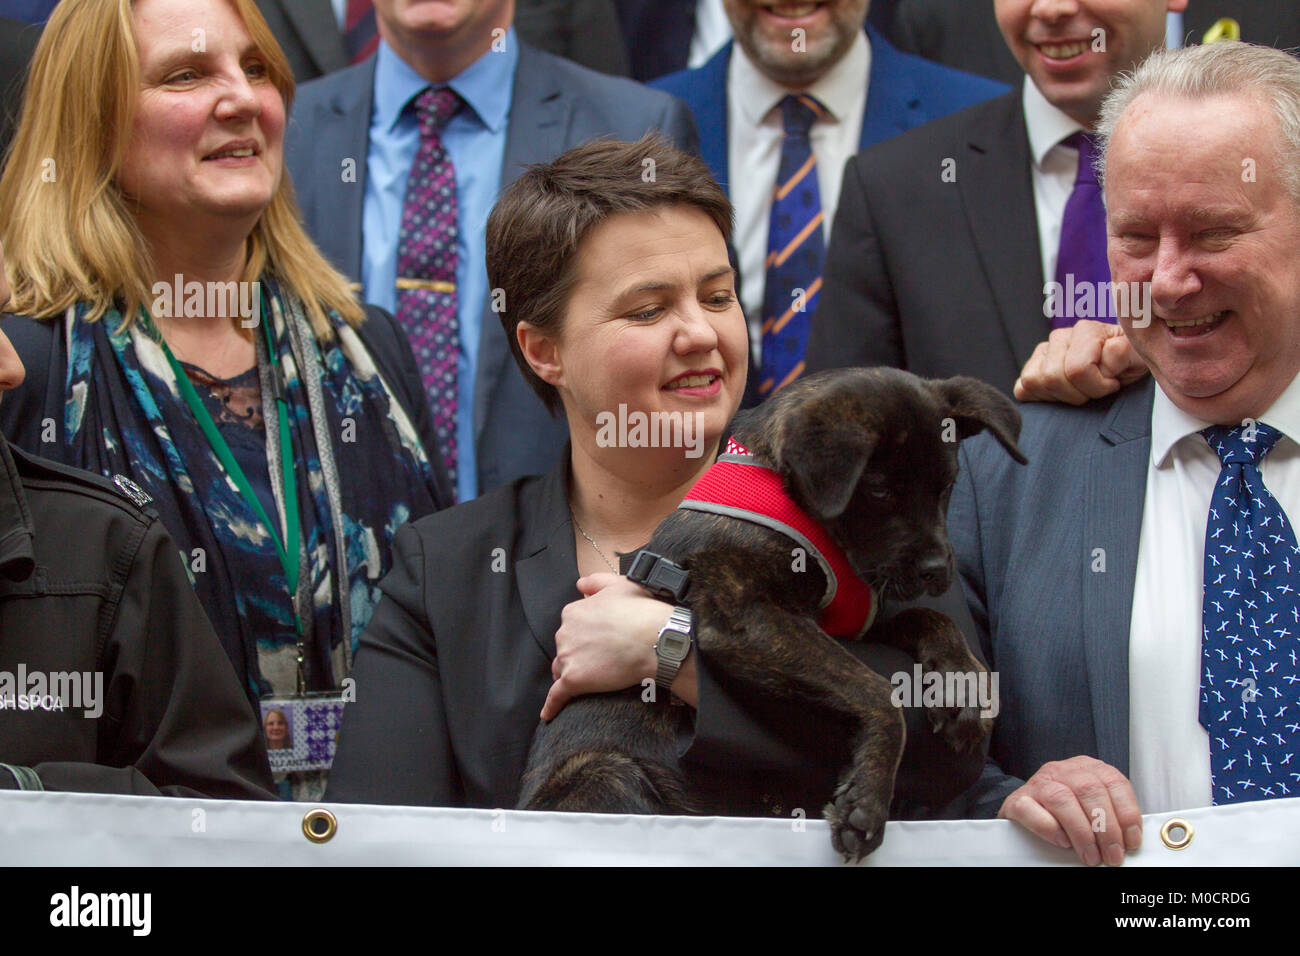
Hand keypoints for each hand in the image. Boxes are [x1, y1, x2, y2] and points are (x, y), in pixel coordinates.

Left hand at [540, 573, 674, 720]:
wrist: (654, 639)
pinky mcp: (573, 680)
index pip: (571, 627)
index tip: (600, 641)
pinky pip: (557, 696)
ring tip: (590, 680)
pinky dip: (552, 705)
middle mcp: (564, 633)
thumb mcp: (619, 584)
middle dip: (578, 654)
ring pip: (562, 669)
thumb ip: (596, 581)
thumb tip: (580, 585)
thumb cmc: (641, 611)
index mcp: (573, 612)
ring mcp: (568, 657)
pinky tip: (548, 714)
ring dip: (572, 674)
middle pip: (565, 648)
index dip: (585, 635)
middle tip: (602, 659)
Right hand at [997, 756, 1141, 865]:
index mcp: (1086, 768)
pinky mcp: (1018, 800)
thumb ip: (1108, 814)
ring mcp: (1038, 783)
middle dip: (1106, 828)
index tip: (1131, 841)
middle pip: (1089, 790)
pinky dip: (1050, 828)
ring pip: (1062, 799)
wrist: (1024, 809)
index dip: (1127, 813)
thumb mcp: (1091, 806)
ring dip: (1082, 833)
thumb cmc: (1063, 812)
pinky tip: (1062, 841)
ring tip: (1090, 855)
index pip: (1113, 781)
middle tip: (1112, 855)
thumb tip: (1128, 841)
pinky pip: (1031, 810)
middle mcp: (1062, 771)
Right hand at [1014, 321, 1147, 404]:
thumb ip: (1124, 352)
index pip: (1077, 369)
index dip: (1098, 387)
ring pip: (1034, 381)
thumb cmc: (1129, 365)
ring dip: (1061, 396)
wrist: (1123, 370)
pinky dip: (1041, 398)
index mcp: (1086, 330)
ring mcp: (1042, 353)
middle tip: (1096, 392)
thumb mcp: (1138, 358)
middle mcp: (1060, 337)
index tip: (1113, 385)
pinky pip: (1022, 388)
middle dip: (1078, 394)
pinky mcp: (1031, 369)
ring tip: (1080, 392)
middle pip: (1052, 377)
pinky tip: (1063, 395)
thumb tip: (1107, 351)